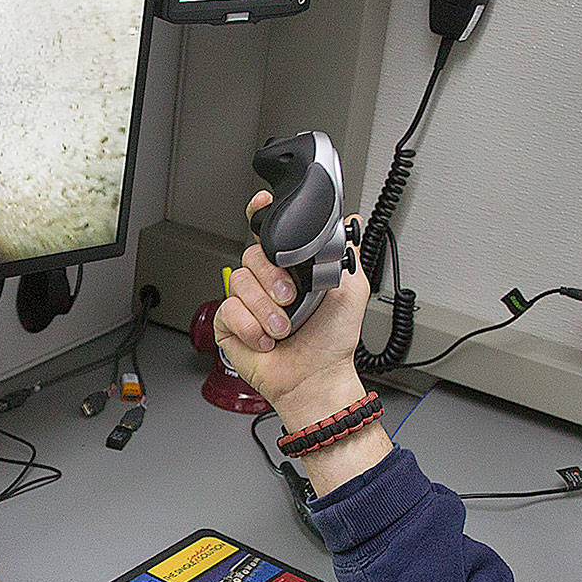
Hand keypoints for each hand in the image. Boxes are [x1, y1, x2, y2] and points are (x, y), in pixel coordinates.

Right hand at [213, 191, 370, 430]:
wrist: (315, 377)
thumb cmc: (331, 342)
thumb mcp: (350, 290)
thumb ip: (347, 254)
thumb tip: (352, 222)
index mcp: (290, 269)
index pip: (266, 232)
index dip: (259, 215)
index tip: (262, 204)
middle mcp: (266, 282)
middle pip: (251, 254)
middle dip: (272, 277)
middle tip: (291, 298)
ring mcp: (246, 303)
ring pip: (239, 282)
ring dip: (266, 309)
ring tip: (283, 328)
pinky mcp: (229, 324)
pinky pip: (229, 310)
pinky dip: (252, 327)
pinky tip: (267, 339)